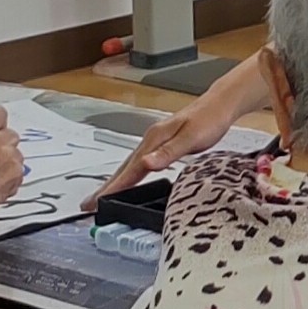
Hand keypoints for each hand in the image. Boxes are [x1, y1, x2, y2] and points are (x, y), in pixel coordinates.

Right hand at [81, 91, 238, 210]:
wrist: (220, 104)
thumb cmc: (209, 120)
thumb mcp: (191, 138)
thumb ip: (168, 152)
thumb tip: (145, 163)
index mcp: (154, 139)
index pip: (131, 168)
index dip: (114, 186)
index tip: (98, 202)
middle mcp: (151, 139)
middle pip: (124, 167)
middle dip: (106, 186)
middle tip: (88, 204)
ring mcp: (155, 141)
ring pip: (130, 165)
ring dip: (115, 181)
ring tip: (102, 196)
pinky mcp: (162, 144)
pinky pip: (139, 162)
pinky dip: (129, 174)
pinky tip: (129, 179)